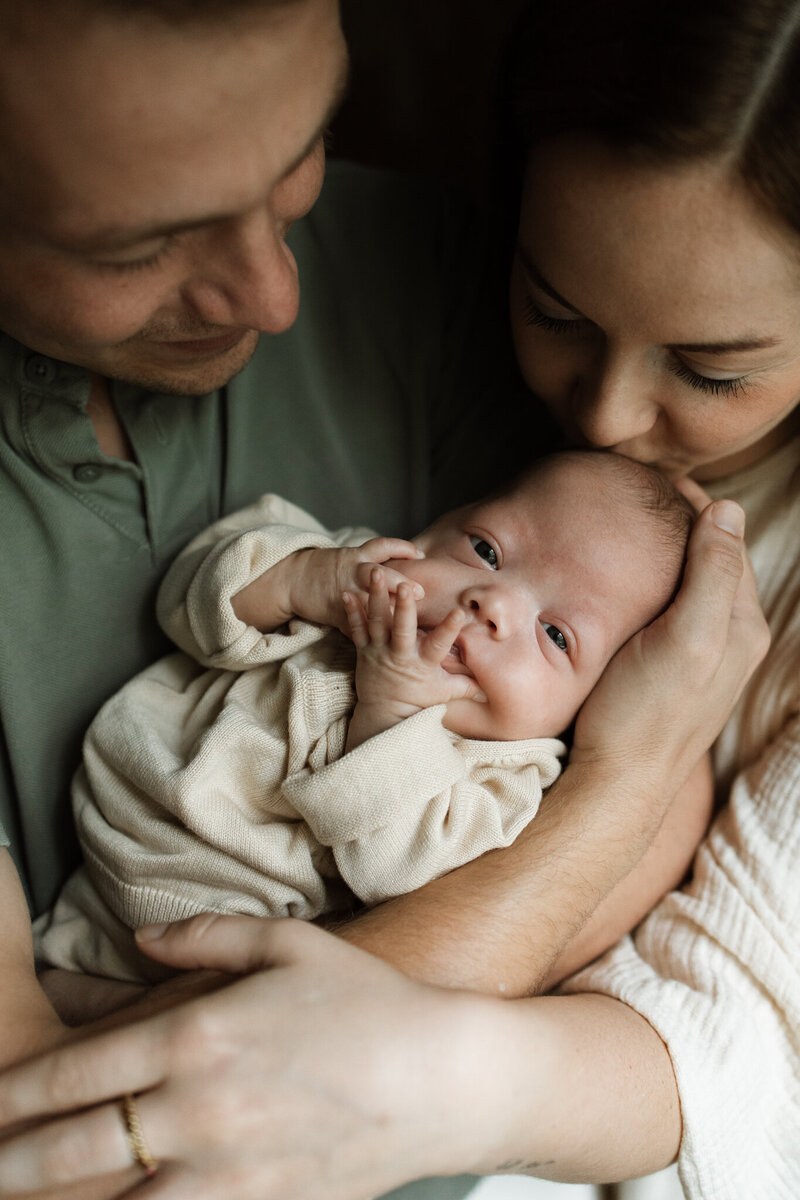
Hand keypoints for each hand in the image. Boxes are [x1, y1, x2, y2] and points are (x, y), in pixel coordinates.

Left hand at [0, 916, 487, 1199]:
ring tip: (26, 1195)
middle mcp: (201, 1109)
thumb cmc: (367, 1001)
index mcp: (200, 1036)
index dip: (18, 1093)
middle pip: (77, 1148)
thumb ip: (205, 935)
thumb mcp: (288, 944)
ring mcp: (228, 1169)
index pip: (79, 1072)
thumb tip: (142, 938)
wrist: (440, 1078)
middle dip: (14, 1160)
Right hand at [290, 537, 424, 630]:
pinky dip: (367, 634)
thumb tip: (417, 563)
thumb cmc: (330, 568)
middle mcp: (352, 573)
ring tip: (403, 622)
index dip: (402, 549)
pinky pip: (353, 625)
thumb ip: (379, 561)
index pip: (382, 547)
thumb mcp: (352, 557)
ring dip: (386, 612)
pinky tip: (383, 644)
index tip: (421, 555)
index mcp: (358, 557)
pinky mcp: (336, 613)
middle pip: (376, 574)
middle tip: (419, 592)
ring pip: (366, 601)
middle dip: (399, 582)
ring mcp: (344, 593)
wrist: (295, 578)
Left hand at [343, 570, 484, 747]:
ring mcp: (379, 652)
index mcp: (423, 664)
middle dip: (404, 606)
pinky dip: (351, 611)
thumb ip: (466, 684)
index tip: (458, 612)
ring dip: (376, 596)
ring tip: (375, 573)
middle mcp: (400, 656)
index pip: (440, 644)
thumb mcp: (444, 693)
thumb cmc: (418, 700)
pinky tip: (346, 592)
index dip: (449, 629)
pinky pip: (355, 629)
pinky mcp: (364, 650)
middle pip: (402, 629)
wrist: (384, 713)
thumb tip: (491, 681)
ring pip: (377, 621)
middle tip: (405, 585)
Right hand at [572, 496, 768, 796]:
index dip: (697, 506)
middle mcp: (729, 640)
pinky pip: (671, 610)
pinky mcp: (669, 670)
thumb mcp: (687, 637)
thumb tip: (728, 508)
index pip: (729, 544)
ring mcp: (699, 657)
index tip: (657, 479)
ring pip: (692, 585)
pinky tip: (624, 580)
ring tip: (632, 527)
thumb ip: (713, 574)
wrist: (616, 781)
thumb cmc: (646, 713)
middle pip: (714, 562)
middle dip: (685, 524)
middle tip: (640, 494)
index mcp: (742, 626)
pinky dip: (654, 582)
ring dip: (669, 552)